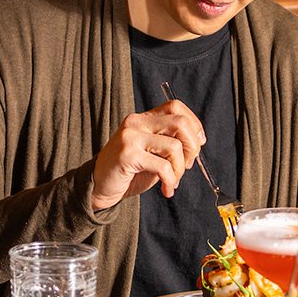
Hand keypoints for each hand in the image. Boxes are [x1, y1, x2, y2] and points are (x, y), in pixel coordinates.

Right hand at [89, 100, 203, 211]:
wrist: (99, 187)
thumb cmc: (129, 172)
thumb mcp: (153, 153)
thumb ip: (170, 143)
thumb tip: (197, 144)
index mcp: (143, 118)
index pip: (175, 106)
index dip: (194, 124)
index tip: (198, 144)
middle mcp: (136, 122)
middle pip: (180, 122)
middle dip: (192, 146)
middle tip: (188, 166)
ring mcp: (130, 137)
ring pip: (174, 146)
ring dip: (180, 169)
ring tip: (172, 181)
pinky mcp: (128, 155)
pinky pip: (163, 166)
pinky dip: (170, 180)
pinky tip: (166, 189)